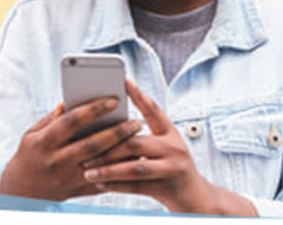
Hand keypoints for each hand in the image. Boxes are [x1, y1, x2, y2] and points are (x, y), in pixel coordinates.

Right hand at [0, 98, 141, 201]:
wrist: (21, 192)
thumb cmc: (30, 155)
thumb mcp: (32, 134)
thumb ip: (52, 118)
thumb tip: (71, 100)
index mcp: (44, 143)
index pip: (71, 122)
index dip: (93, 110)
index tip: (114, 100)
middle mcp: (56, 161)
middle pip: (92, 145)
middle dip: (117, 132)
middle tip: (136, 121)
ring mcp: (68, 178)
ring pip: (102, 164)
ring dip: (123, 151)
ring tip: (139, 137)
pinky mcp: (78, 190)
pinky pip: (104, 179)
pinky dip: (120, 169)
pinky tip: (134, 157)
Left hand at [82, 80, 256, 215]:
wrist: (196, 198)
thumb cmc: (173, 171)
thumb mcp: (165, 149)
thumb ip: (144, 139)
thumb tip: (111, 129)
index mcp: (172, 134)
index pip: (154, 111)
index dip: (140, 96)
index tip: (125, 83)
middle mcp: (174, 147)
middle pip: (137, 142)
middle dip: (108, 146)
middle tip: (86, 148)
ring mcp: (172, 168)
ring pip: (134, 167)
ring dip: (108, 168)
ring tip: (88, 170)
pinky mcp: (167, 188)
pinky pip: (136, 186)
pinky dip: (115, 185)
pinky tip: (100, 184)